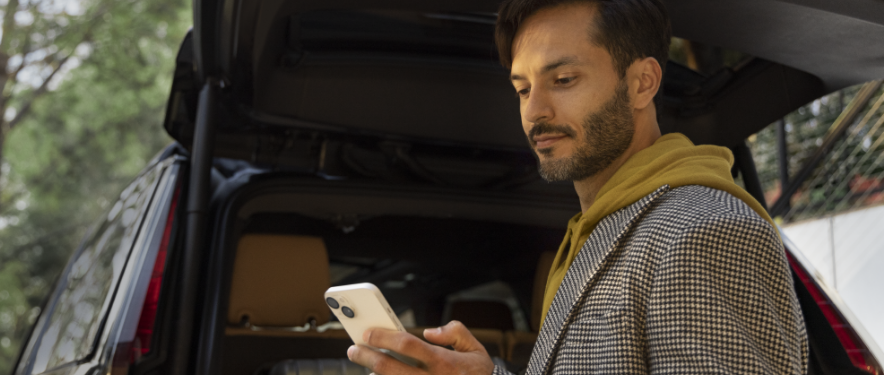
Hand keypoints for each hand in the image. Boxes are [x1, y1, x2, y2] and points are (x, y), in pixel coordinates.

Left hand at [347, 320, 494, 374]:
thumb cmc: (479, 374)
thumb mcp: (475, 348)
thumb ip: (454, 332)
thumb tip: (430, 332)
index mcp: (443, 362)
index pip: (407, 345)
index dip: (383, 337)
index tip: (368, 333)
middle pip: (390, 369)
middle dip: (367, 358)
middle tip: (354, 350)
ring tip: (366, 367)